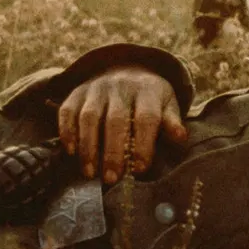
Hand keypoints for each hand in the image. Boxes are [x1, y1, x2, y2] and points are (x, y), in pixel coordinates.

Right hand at [58, 65, 187, 182]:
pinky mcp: (76, 92)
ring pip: (89, 117)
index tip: (140, 169)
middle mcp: (120, 87)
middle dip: (113, 152)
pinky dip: (67, 131)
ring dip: (88, 147)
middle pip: (116, 120)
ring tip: (90, 173)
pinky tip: (71, 152)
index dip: (143, 144)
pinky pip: (68, 111)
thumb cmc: (150, 99)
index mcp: (148, 91)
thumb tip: (180, 138)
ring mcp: (96, 88)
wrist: (126, 69)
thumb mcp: (167, 106)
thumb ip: (172, 122)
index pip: (146, 118)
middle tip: (112, 179)